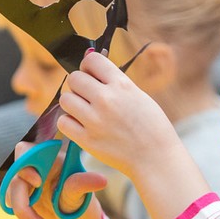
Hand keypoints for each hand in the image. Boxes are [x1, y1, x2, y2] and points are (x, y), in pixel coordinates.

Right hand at [6, 140, 105, 218]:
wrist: (71, 217)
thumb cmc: (78, 198)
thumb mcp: (81, 193)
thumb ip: (82, 185)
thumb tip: (102, 180)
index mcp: (47, 157)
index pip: (26, 150)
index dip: (26, 163)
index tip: (38, 182)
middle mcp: (33, 166)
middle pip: (15, 174)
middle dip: (21, 198)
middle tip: (34, 216)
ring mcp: (24, 180)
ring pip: (10, 190)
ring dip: (22, 210)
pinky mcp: (18, 194)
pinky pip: (10, 201)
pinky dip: (22, 215)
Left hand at [58, 52, 179, 180]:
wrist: (155, 158)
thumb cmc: (151, 126)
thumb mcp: (139, 95)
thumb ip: (115, 82)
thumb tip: (91, 67)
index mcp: (122, 85)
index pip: (92, 60)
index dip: (89, 66)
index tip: (92, 75)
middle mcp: (106, 99)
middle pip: (74, 78)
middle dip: (79, 85)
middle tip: (88, 96)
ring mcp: (95, 120)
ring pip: (65, 99)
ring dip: (72, 103)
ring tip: (85, 111)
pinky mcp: (87, 140)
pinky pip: (63, 122)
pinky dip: (70, 122)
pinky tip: (82, 125)